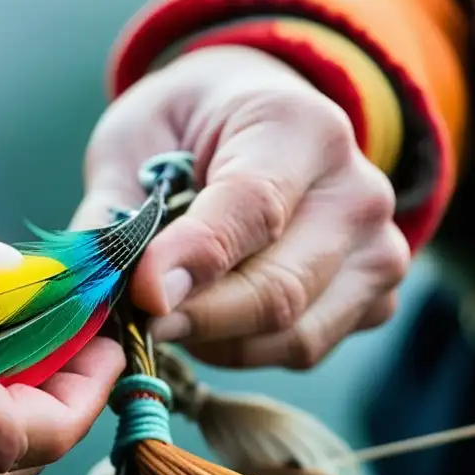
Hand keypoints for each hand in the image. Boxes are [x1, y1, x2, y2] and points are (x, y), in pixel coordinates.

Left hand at [76, 46, 409, 368]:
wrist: (251, 124)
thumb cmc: (185, 132)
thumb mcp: (134, 146)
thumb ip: (114, 216)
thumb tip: (96, 293)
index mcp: (298, 127)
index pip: (252, 208)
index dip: (194, 259)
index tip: (142, 294)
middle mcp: (357, 192)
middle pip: (277, 289)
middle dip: (194, 318)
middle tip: (135, 322)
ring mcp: (378, 250)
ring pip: (292, 335)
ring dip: (213, 339)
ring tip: (170, 308)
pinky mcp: (375, 299)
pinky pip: (301, 350)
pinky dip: (241, 347)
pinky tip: (209, 313)